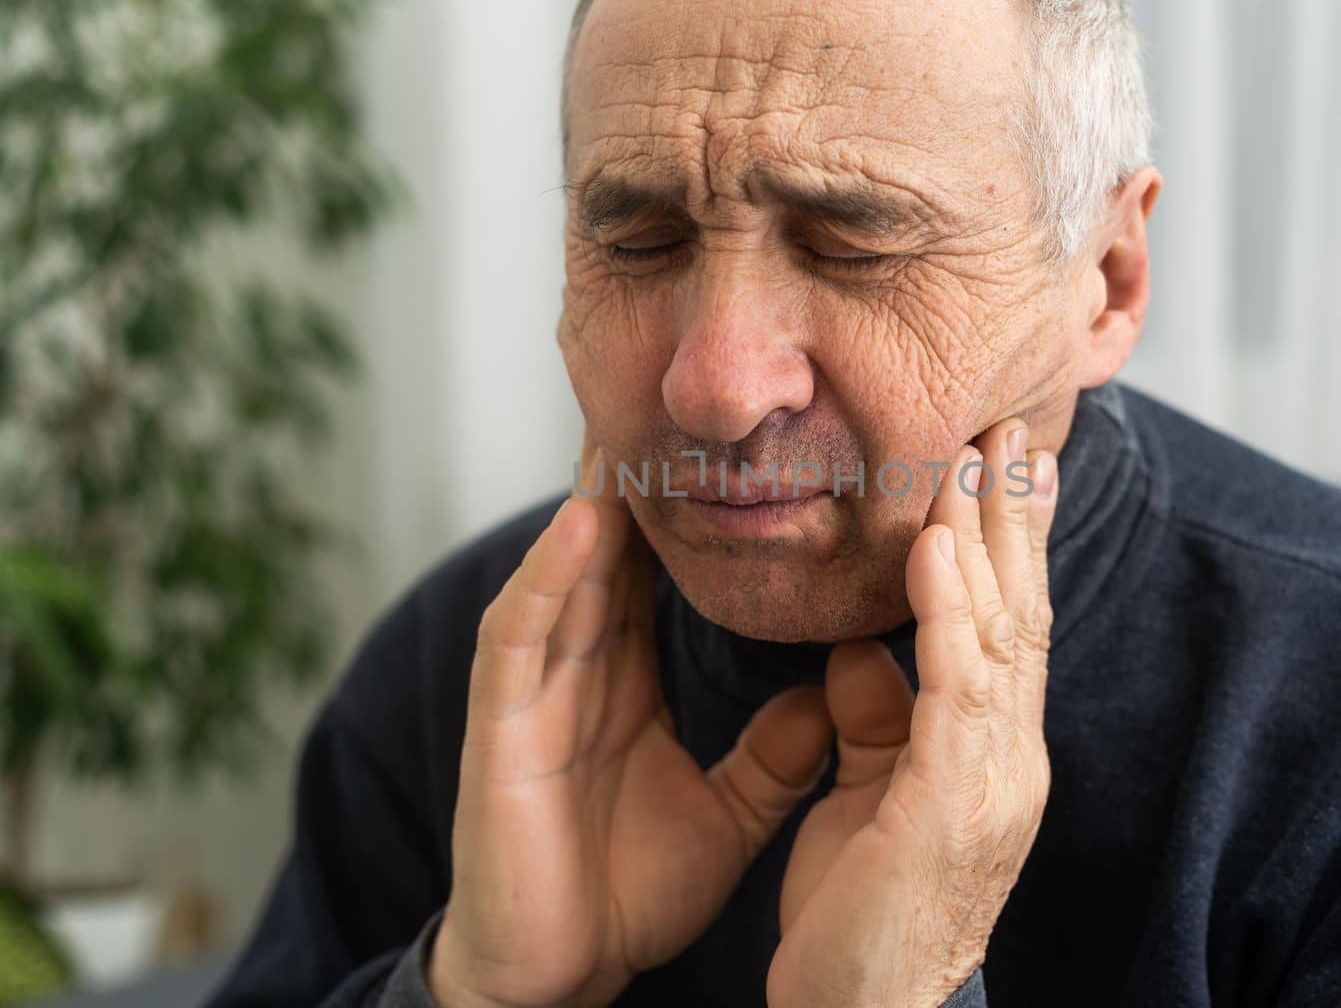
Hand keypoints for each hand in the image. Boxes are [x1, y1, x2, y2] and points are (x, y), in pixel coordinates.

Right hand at [428, 432, 834, 1007]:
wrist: (560, 974)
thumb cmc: (626, 889)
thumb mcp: (728, 810)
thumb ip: (776, 753)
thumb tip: (835, 693)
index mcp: (627, 677)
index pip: (664, 571)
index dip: (700, 510)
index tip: (754, 450)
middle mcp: (579, 666)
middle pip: (613, 548)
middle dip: (644, 474)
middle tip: (683, 394)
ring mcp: (535, 690)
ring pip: (567, 570)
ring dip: (597, 500)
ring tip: (635, 425)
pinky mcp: (502, 725)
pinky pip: (523, 634)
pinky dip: (551, 576)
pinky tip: (587, 525)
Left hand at [769, 418, 1058, 1007]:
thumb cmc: (862, 916)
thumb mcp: (869, 797)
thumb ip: (874, 721)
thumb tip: (859, 652)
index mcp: (991, 752)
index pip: (1006, 626)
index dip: (1007, 543)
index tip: (1002, 465)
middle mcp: (1010, 755)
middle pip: (1021, 611)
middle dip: (1016, 515)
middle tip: (1014, 423)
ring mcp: (993, 779)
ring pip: (999, 633)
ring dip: (988, 536)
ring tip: (979, 452)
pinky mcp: (953, 803)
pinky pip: (954, 687)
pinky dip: (948, 611)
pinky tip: (934, 546)